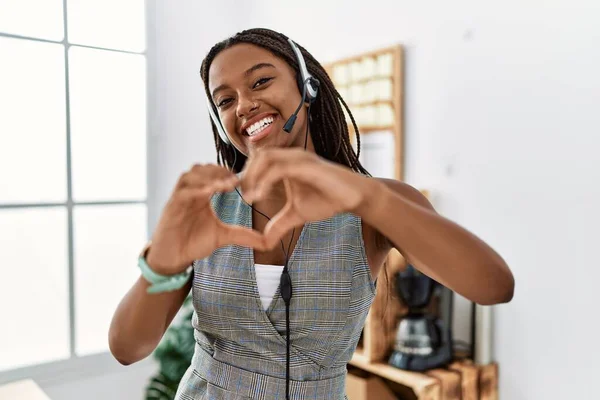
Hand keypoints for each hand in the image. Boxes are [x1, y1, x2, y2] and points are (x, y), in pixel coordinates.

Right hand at [147, 164, 265, 274]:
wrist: (172, 258)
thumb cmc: (193, 243)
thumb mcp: (223, 236)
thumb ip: (244, 235)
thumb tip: (268, 242)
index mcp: (202, 194)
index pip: (213, 173)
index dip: (227, 173)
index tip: (243, 180)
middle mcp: (189, 192)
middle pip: (201, 168)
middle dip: (218, 171)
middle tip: (235, 180)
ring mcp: (179, 198)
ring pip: (190, 175)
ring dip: (208, 176)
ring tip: (225, 184)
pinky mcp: (170, 207)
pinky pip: (182, 192)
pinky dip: (196, 189)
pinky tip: (210, 191)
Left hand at [240, 149, 368, 248]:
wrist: (354, 198)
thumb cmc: (328, 200)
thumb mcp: (296, 215)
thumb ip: (279, 225)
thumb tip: (264, 243)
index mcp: (286, 163)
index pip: (258, 161)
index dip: (246, 176)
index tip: (243, 197)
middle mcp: (291, 156)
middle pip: (257, 156)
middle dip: (246, 176)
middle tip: (244, 197)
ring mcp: (298, 158)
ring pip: (265, 158)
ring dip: (253, 176)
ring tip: (250, 198)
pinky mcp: (306, 165)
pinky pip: (278, 168)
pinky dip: (264, 180)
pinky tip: (260, 196)